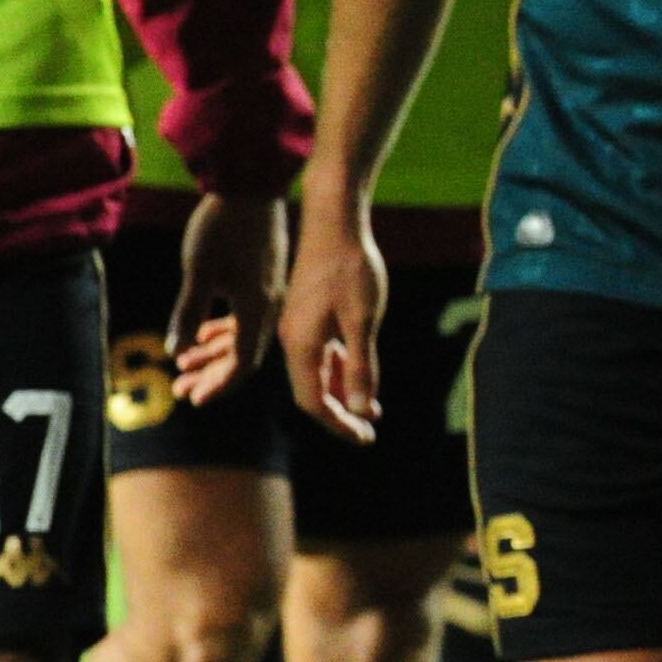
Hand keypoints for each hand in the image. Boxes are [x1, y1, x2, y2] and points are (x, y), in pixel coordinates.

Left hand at [171, 190, 285, 406]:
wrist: (251, 186)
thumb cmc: (222, 227)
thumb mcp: (198, 270)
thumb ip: (188, 313)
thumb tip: (176, 351)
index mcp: (258, 308)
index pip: (243, 362)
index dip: (219, 385)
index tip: (194, 400)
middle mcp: (269, 306)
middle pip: (244, 356)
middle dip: (213, 377)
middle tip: (182, 391)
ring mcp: (269, 292)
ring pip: (244, 338)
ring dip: (214, 357)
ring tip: (183, 367)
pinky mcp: (263, 280)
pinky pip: (245, 319)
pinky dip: (222, 334)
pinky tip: (201, 336)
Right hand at [275, 199, 383, 442]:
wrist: (335, 223)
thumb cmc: (352, 268)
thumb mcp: (364, 320)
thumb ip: (362, 366)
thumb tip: (362, 410)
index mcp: (300, 345)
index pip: (314, 402)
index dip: (339, 424)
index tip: (365, 439)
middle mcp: (292, 339)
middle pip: (312, 391)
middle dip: (340, 413)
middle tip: (368, 431)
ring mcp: (298, 325)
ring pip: (316, 371)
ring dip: (341, 391)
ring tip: (370, 410)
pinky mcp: (308, 313)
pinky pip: (320, 351)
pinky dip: (339, 367)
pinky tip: (360, 373)